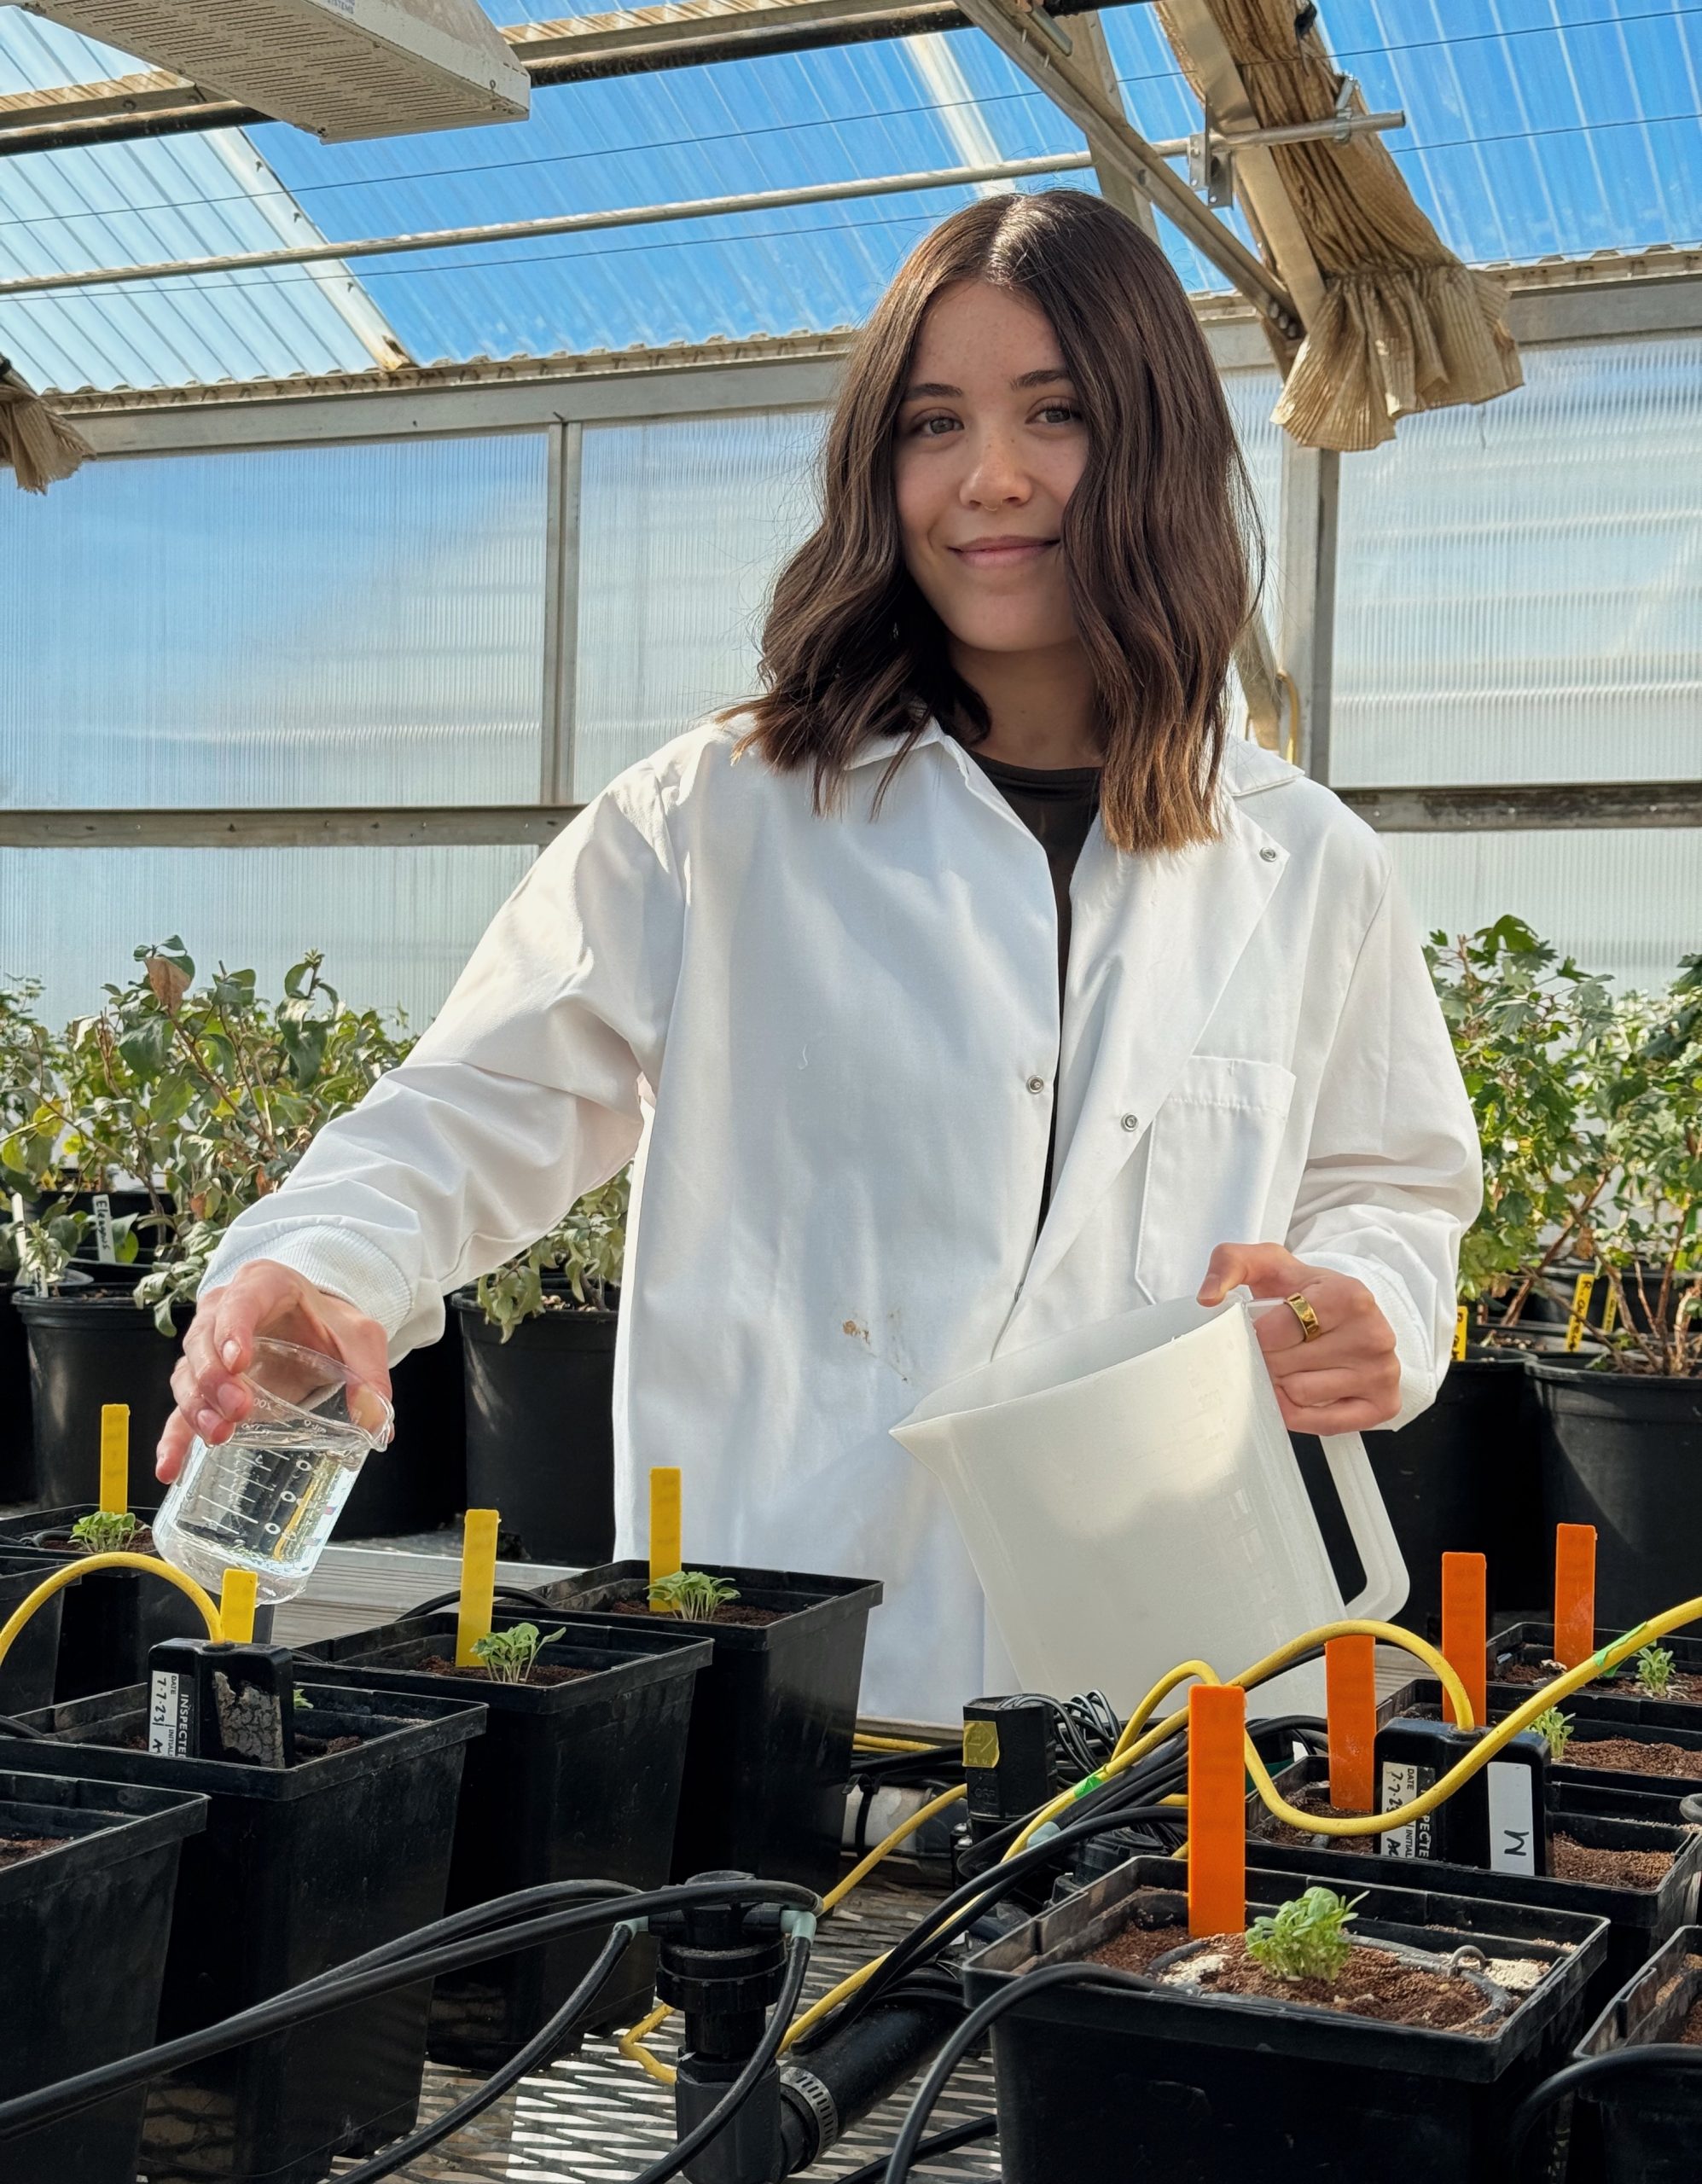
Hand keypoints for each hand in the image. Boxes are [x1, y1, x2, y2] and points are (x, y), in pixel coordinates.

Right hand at [158, 1261, 392, 1482]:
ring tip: (220, 1434)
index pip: (241, 1301)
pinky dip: (174, 1438)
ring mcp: (209, 1348)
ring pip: (187, 1373)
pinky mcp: (205, 1385)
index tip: (238, 1362)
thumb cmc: (329, 1323)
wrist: (315, 1325)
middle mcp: (224, 1310)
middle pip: (204, 1340)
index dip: (234, 1330)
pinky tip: (170, 1467)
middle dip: (215, 1377)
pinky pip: (180, 1408)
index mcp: (264, 1285)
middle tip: (239, 1408)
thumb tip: (377, 1423)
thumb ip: (370, 1375)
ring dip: (197, 1406)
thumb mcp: (360, 1338)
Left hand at [1197, 1242, 1399, 1435]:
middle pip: (1285, 1365)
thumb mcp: (1269, 1263)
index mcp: (1349, 1295)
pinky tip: (1298, 1391)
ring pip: (1300, 1394)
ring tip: (1290, 1364)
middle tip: (1273, 1348)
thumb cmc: (1308, 1290)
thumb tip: (1209, 1297)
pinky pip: (1324, 1424)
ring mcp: (1382, 1371)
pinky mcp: (1383, 1403)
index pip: (1275, 1332)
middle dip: (1267, 1359)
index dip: (1256, 1334)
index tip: (1260, 1329)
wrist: (1349, 1311)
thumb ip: (1230, 1263)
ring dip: (1282, 1384)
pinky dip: (1301, 1412)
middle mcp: (1373, 1334)